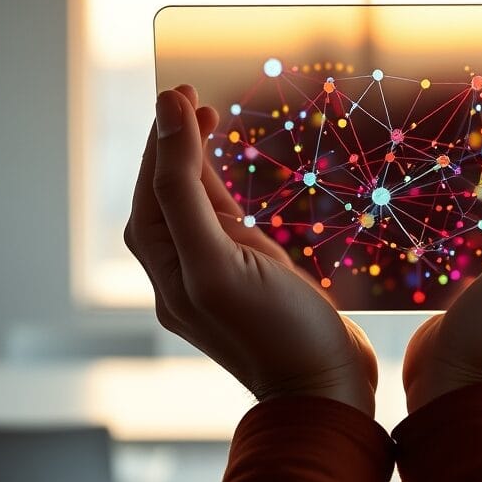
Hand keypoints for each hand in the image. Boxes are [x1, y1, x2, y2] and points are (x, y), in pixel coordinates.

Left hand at [124, 86, 376, 415]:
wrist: (328, 390)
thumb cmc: (278, 332)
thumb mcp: (220, 259)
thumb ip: (185, 188)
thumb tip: (166, 114)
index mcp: (167, 271)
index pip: (154, 190)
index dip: (163, 138)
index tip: (179, 91)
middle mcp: (182, 273)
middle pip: (167, 195)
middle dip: (174, 144)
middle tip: (190, 96)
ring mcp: (216, 278)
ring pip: (194, 209)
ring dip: (195, 163)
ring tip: (205, 118)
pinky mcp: (247, 282)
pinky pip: (222, 228)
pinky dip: (218, 193)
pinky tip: (224, 176)